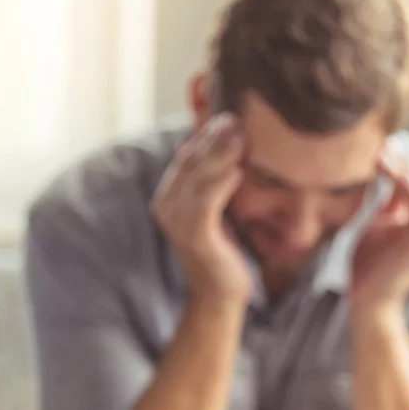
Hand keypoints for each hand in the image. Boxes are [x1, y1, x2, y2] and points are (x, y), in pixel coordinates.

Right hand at [152, 113, 250, 304]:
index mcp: (170, 195)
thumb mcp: (217, 209)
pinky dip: (221, 184)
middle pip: (190, 162)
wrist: (220, 294)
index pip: (187, 156)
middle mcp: (167, 205)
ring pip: (198, 178)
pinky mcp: (195, 235)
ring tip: (241, 136)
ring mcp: (178, 221)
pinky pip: (206, 203)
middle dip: (214, 138)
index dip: (207, 134)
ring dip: (220, 155)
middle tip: (237, 117)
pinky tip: (238, 171)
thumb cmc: (223, 250)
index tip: (230, 115)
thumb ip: (213, 183)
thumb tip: (212, 151)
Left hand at [350, 152, 408, 310]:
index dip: (400, 163)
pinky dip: (408, 184)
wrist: (371, 302)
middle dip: (403, 160)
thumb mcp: (378, 226)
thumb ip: (387, 205)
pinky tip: (391, 169)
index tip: (378, 144)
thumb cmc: (370, 267)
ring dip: (404, 168)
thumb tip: (387, 177)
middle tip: (380, 141)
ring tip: (383, 151)